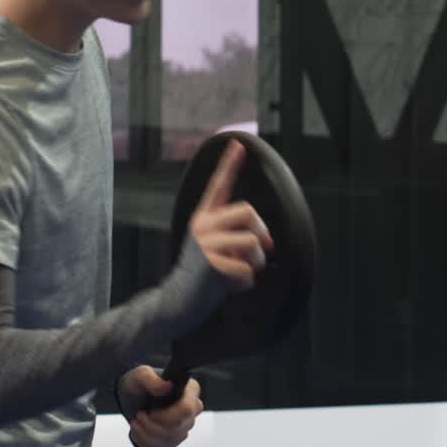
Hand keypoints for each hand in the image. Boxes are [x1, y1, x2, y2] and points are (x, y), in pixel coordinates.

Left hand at [120, 366, 203, 446]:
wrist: (133, 397)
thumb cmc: (140, 383)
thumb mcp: (140, 375)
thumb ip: (150, 379)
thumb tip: (167, 387)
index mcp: (190, 390)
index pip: (187, 409)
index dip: (167, 416)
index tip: (151, 412)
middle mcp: (193, 409)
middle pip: (178, 428)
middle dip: (153, 426)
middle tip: (138, 416)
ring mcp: (186, 425)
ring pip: (171, 440)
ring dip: (147, 435)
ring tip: (135, 422)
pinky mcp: (176, 438)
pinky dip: (146, 442)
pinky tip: (137, 431)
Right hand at [190, 139, 273, 290]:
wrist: (178, 301)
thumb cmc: (202, 276)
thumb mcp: (214, 247)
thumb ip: (237, 236)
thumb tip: (268, 241)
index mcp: (203, 219)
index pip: (218, 186)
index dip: (229, 165)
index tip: (237, 144)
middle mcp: (203, 226)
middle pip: (249, 213)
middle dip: (262, 233)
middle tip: (260, 251)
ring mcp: (207, 245)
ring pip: (253, 243)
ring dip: (256, 263)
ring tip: (241, 272)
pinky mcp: (212, 265)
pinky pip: (247, 269)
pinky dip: (245, 283)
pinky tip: (229, 286)